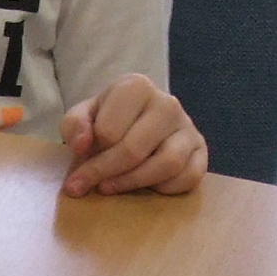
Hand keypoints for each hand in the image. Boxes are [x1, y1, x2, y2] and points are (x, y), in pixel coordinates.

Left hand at [61, 75, 208, 197]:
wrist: (138, 122)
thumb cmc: (108, 120)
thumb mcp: (83, 117)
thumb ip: (75, 126)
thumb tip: (83, 145)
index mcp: (136, 86)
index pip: (109, 130)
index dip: (89, 155)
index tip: (77, 168)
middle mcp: (168, 103)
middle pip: (135, 149)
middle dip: (105, 173)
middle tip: (85, 188)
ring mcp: (188, 127)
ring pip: (166, 164)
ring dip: (133, 183)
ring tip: (110, 188)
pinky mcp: (201, 151)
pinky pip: (188, 178)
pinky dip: (164, 189)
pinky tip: (146, 186)